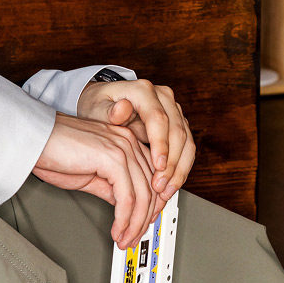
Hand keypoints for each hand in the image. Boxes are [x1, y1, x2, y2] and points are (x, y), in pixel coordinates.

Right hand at [33, 114, 158, 249]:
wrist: (32, 140)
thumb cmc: (53, 151)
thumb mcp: (91, 174)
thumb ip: (112, 186)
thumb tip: (125, 206)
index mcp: (126, 141)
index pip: (152, 178)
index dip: (152, 206)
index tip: (144, 225)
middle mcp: (128, 142)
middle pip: (151, 188)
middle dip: (144, 220)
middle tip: (134, 238)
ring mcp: (123, 148)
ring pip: (142, 196)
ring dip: (134, 225)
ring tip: (125, 239)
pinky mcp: (113, 159)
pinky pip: (127, 198)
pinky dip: (124, 220)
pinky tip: (117, 230)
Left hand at [77, 78, 195, 217]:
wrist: (105, 106)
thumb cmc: (99, 108)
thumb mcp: (96, 109)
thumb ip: (108, 112)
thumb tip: (123, 109)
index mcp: (144, 91)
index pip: (158, 118)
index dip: (161, 144)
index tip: (158, 166)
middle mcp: (163, 98)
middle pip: (178, 132)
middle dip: (171, 164)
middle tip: (160, 185)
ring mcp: (173, 111)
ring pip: (187, 143)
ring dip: (179, 170)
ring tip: (166, 190)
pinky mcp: (178, 125)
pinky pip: (186, 149)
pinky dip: (180, 170)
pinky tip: (171, 185)